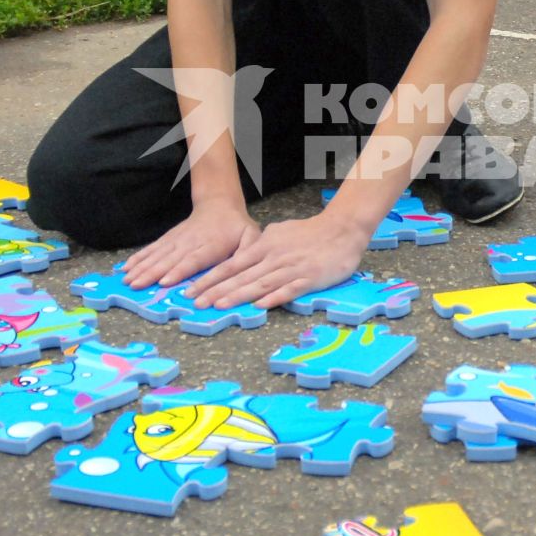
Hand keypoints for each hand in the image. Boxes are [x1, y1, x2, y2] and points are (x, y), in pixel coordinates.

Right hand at [122, 201, 257, 290]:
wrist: (219, 205)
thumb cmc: (237, 227)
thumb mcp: (251, 236)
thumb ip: (248, 251)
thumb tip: (245, 267)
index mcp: (211, 245)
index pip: (193, 259)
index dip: (179, 270)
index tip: (165, 281)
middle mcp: (190, 242)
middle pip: (169, 259)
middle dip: (152, 273)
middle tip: (137, 285)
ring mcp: (177, 240)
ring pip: (157, 255)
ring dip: (141, 267)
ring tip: (128, 280)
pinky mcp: (169, 239)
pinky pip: (152, 249)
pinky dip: (139, 258)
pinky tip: (126, 267)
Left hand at [186, 212, 367, 311]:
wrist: (343, 229)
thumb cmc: (310, 233)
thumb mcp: (280, 232)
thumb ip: (262, 245)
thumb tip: (246, 254)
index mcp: (265, 246)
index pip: (232, 265)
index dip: (211, 279)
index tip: (192, 290)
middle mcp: (274, 257)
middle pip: (241, 276)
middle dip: (216, 291)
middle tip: (195, 303)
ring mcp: (291, 268)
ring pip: (260, 283)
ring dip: (238, 295)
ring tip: (219, 306)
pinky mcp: (310, 278)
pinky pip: (289, 289)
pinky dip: (274, 297)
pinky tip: (259, 306)